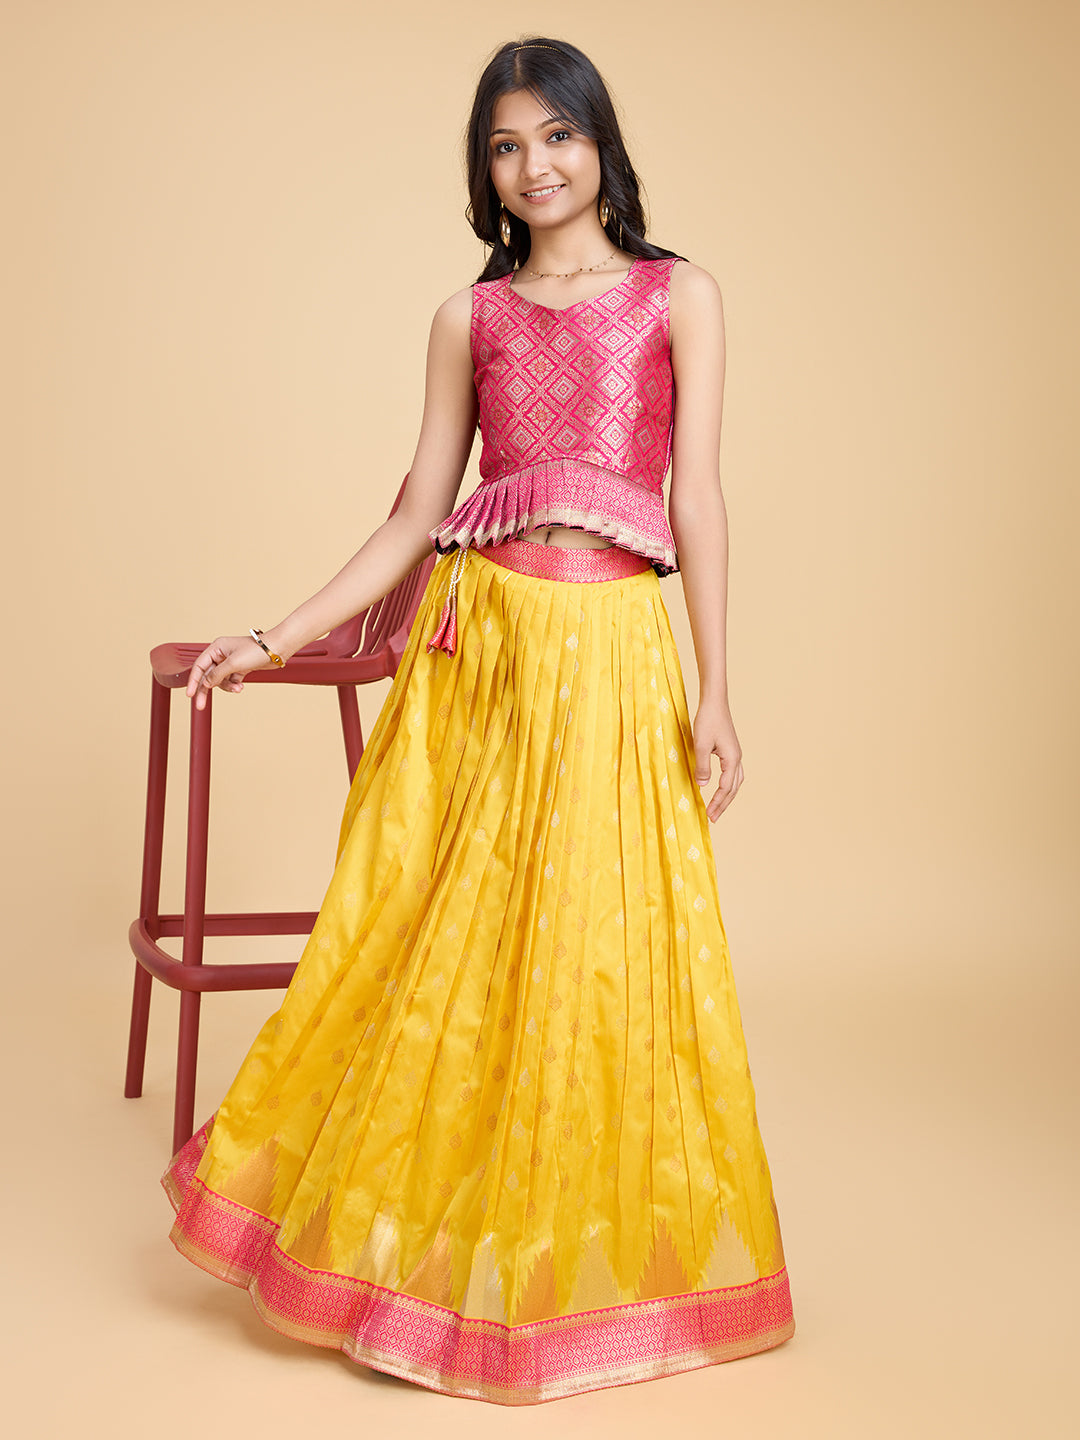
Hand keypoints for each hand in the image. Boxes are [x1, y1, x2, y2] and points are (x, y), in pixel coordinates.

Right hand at [186, 634, 272, 709]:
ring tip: (238, 689)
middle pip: (208, 675)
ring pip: (220, 680)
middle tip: (200, 705)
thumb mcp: (233, 664)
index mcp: (216, 648)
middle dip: (205, 690)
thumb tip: (206, 684)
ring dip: (227, 687)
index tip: (190, 694)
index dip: (193, 681)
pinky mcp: (239, 668)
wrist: (276, 650)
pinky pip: (230, 680)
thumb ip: (217, 674)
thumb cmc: (256, 651)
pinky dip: (234, 685)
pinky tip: (240, 686)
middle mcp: (221, 654)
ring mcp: (230, 661)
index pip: (199, 666)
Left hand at [692, 697, 743, 821]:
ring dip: (727, 796)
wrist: (714, 702)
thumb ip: (702, 766)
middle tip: (713, 819)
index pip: (725, 788)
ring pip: (736, 782)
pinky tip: (720, 788)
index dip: (717, 803)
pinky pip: (733, 774)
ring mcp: (735, 754)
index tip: (708, 816)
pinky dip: (728, 785)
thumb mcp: (700, 744)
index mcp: (732, 759)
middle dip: (724, 804)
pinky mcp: (731, 750)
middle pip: (734, 788)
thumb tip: (703, 786)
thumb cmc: (707, 721)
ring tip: (718, 808)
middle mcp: (737, 758)